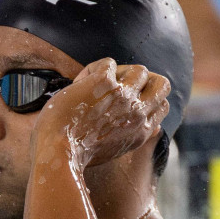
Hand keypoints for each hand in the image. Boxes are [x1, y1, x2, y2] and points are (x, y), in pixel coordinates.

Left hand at [35, 58, 169, 167]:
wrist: (56, 155)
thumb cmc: (76, 155)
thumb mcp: (116, 151)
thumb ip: (134, 136)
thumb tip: (155, 128)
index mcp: (141, 132)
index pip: (162, 105)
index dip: (146, 97)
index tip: (125, 100)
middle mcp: (138, 114)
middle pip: (162, 84)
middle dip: (142, 81)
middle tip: (118, 86)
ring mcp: (124, 97)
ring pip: (139, 70)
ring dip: (119, 72)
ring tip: (96, 84)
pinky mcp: (105, 83)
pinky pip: (109, 63)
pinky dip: (94, 69)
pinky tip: (80, 83)